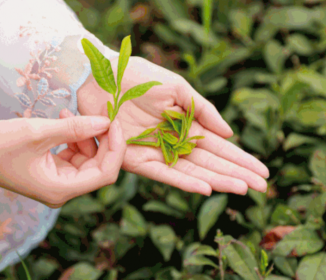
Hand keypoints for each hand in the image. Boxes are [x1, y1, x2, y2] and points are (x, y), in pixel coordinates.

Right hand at [0, 111, 125, 207]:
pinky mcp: (49, 172)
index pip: (105, 174)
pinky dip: (72, 138)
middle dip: (101, 139)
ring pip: (85, 160)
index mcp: (61, 189)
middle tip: (98, 113)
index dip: (115, 148)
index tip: (114, 122)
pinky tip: (63, 119)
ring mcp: (56, 182)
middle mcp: (62, 191)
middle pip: (98, 167)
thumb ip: (76, 128)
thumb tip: (105, 120)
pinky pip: (71, 156)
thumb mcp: (39, 132)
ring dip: (84, 135)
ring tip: (68, 113)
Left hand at [77, 56, 268, 195]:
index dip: (239, 159)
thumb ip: (202, 110)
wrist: (103, 76)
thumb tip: (230, 133)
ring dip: (215, 180)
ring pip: (189, 171)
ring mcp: (154, 151)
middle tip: (262, 187)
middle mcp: (171, 142)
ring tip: (241, 189)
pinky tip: (205, 188)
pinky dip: (183, 182)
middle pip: (207, 162)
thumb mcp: (177, 88)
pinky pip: (162, 173)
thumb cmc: (138, 76)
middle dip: (234, 173)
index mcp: (183, 124)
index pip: (217, 146)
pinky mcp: (134, 158)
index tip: (262, 171)